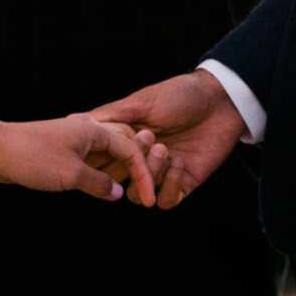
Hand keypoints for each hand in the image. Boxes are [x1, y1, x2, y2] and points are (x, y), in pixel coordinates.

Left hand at [0, 116, 156, 203]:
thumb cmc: (33, 157)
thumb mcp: (72, 175)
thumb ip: (99, 184)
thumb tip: (118, 192)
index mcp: (94, 130)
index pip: (131, 150)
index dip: (143, 176)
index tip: (148, 200)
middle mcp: (86, 133)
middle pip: (121, 151)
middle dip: (134, 173)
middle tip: (142, 197)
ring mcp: (72, 142)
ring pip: (103, 159)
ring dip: (115, 177)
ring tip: (123, 197)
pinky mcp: (59, 154)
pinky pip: (87, 165)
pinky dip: (96, 178)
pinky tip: (97, 192)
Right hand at [85, 70, 247, 208]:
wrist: (221, 100)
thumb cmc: (181, 94)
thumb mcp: (142, 102)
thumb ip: (111, 116)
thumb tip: (74, 120)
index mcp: (126, 140)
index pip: (102, 160)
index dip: (101, 158)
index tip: (109, 147)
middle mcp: (140, 159)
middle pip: (116, 180)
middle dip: (127, 164)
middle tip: (146, 139)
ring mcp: (161, 173)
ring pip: (138, 194)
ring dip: (149, 174)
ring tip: (164, 149)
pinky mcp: (183, 183)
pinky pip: (167, 201)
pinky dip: (170, 185)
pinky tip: (179, 162)